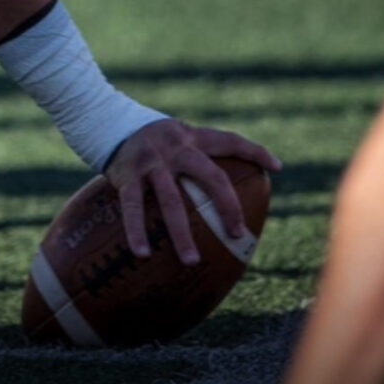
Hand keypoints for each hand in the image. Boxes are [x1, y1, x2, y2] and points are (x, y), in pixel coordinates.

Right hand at [102, 119, 280, 263]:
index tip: (277, 168)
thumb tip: (237, 186)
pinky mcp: (127, 176)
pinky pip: (134, 208)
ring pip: (172, 200)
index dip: (254, 151)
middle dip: (227, 206)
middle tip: (236, 234)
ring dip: (182, 233)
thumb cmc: (153, 141)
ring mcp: (151, 162)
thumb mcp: (178, 138)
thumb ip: (201, 157)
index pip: (229, 140)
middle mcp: (175, 147)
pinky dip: (137, 232)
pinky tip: (143, 253)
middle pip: (211, 176)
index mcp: (191, 138)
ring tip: (191, 261)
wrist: (106, 122)